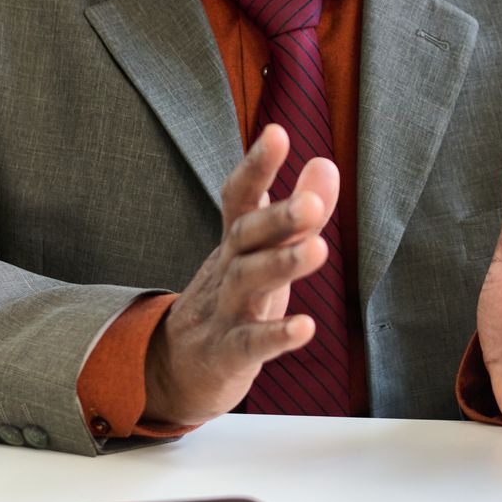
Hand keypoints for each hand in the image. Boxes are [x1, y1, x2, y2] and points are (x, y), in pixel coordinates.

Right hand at [143, 124, 339, 424]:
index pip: (241, 196)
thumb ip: (298, 211)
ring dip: (282, 264)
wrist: (175, 368)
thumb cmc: (233, 297)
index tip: (276, 133)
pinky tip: (306, 327)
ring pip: (248, 282)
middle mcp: (227, 268)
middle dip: (278, 216)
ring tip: (319, 249)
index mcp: (237, 240)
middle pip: (247, 235)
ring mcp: (224, 311)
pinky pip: (250, 344)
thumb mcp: (264, 252)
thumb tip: (326, 164)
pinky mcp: (227, 354)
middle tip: (311, 203)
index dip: (257, 165)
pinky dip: (276, 335)